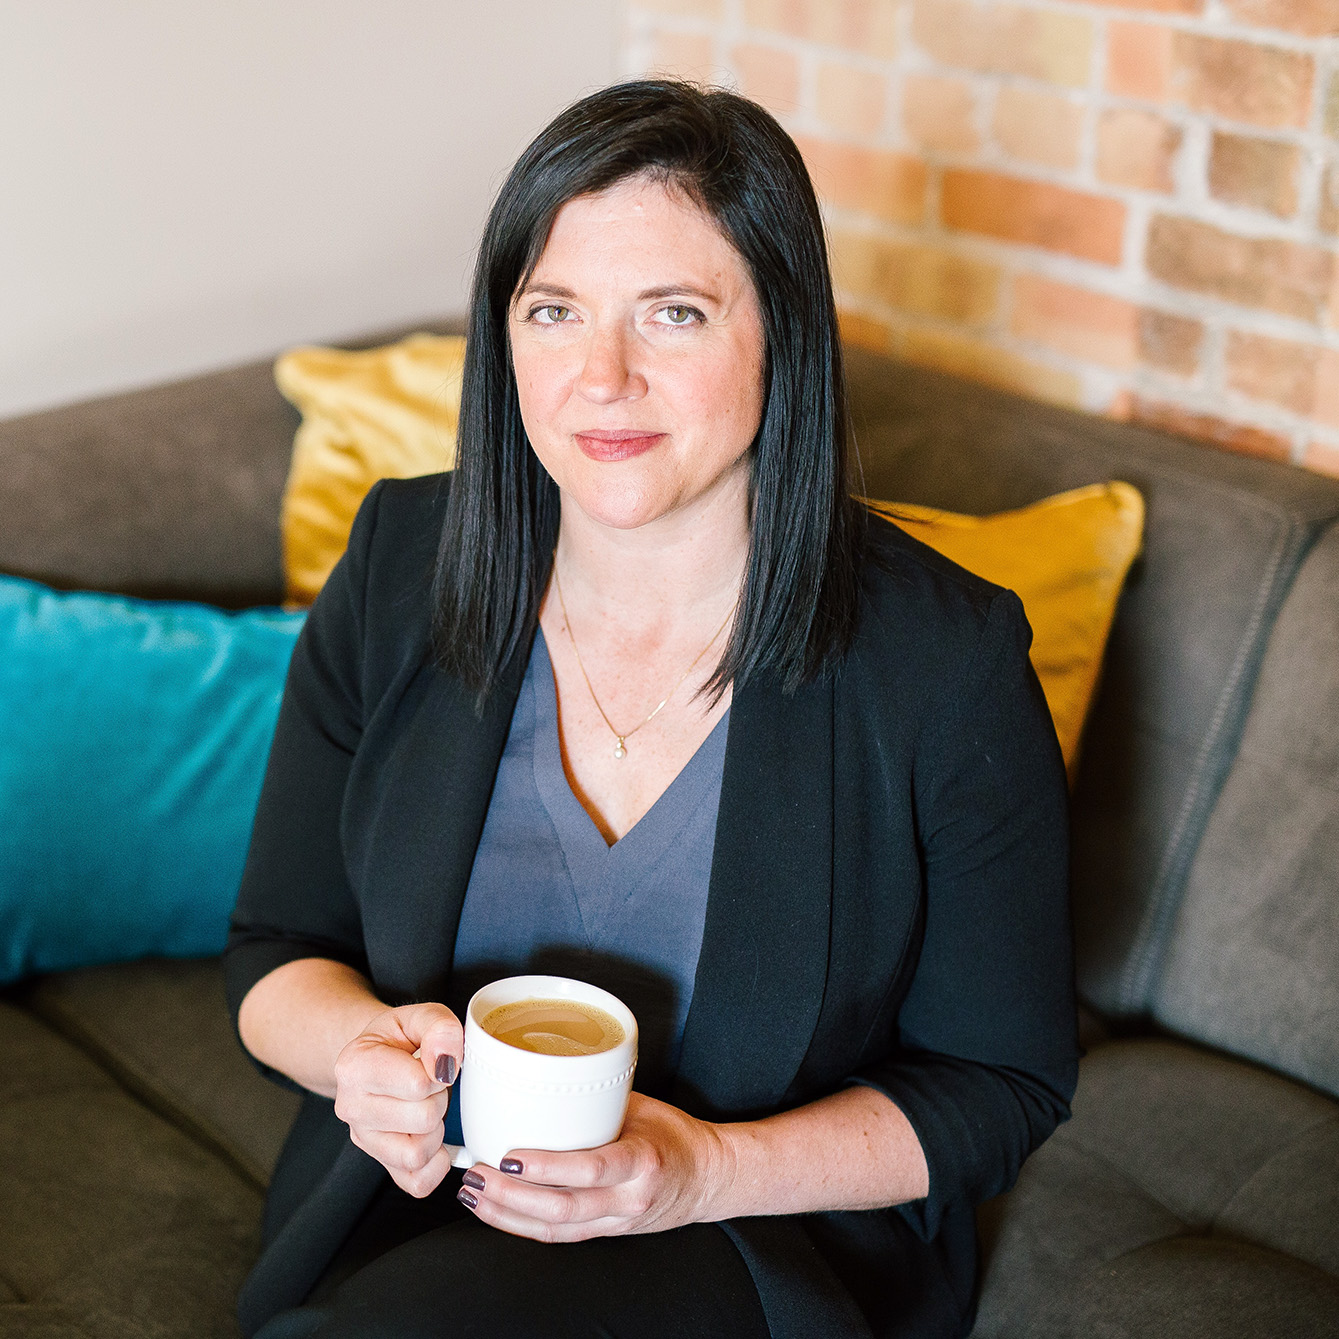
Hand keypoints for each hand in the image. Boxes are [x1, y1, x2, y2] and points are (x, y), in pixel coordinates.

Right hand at [332, 1001, 463, 1198]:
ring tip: (429, 1106)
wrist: (380, 1055)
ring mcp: (363, 1140)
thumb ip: (440, 1028)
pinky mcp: (381, 1164)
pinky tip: (435, 1137)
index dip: (439, 1071)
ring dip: (436, 1130)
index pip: (417, 1084)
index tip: (433, 1061)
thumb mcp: (421, 1016)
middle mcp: (350, 1107)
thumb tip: (445, 1065)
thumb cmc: (402, 1038)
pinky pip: (417, 1183)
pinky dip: (436, 1164)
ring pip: (417, 1154)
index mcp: (354, 1066)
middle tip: (432, 1084)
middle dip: (440, 1099)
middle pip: (422, 1119)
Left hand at [453, 1091, 730, 1241]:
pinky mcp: (606, 1233)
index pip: (590, 1169)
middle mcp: (629, 1199)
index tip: (510, 1153)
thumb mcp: (642, 1108)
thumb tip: (546, 1075)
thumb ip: (597, 1101)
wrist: (708, 1179)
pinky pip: (559, 1235)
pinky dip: (522, 1225)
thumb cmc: (675, 1135)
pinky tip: (496, 1211)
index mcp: (642, 1161)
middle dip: (511, 1194)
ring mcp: (616, 1222)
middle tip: (478, 1173)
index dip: (546, 1167)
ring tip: (474, 1194)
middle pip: (562, 1207)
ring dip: (507, 1214)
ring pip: (554, 1228)